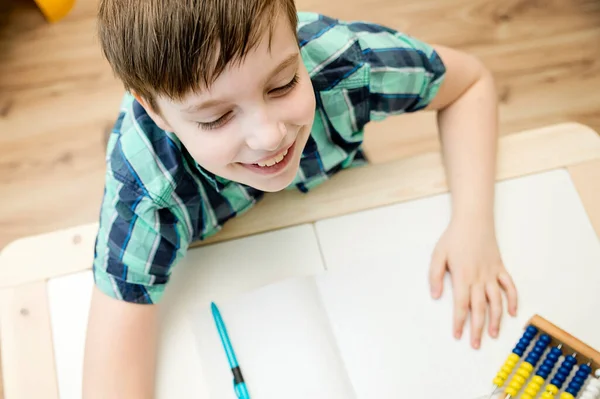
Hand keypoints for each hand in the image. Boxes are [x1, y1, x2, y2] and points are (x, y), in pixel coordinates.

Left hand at [428, 217, 517, 348]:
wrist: (473, 221)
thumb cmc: (453, 238)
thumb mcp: (438, 254)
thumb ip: (435, 276)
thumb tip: (435, 296)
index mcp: (462, 276)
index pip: (461, 305)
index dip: (459, 322)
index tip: (458, 335)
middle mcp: (479, 278)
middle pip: (480, 308)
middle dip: (478, 328)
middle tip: (476, 344)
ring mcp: (492, 274)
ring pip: (497, 301)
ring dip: (496, 319)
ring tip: (493, 334)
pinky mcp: (501, 268)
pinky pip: (510, 287)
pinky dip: (513, 300)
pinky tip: (513, 313)